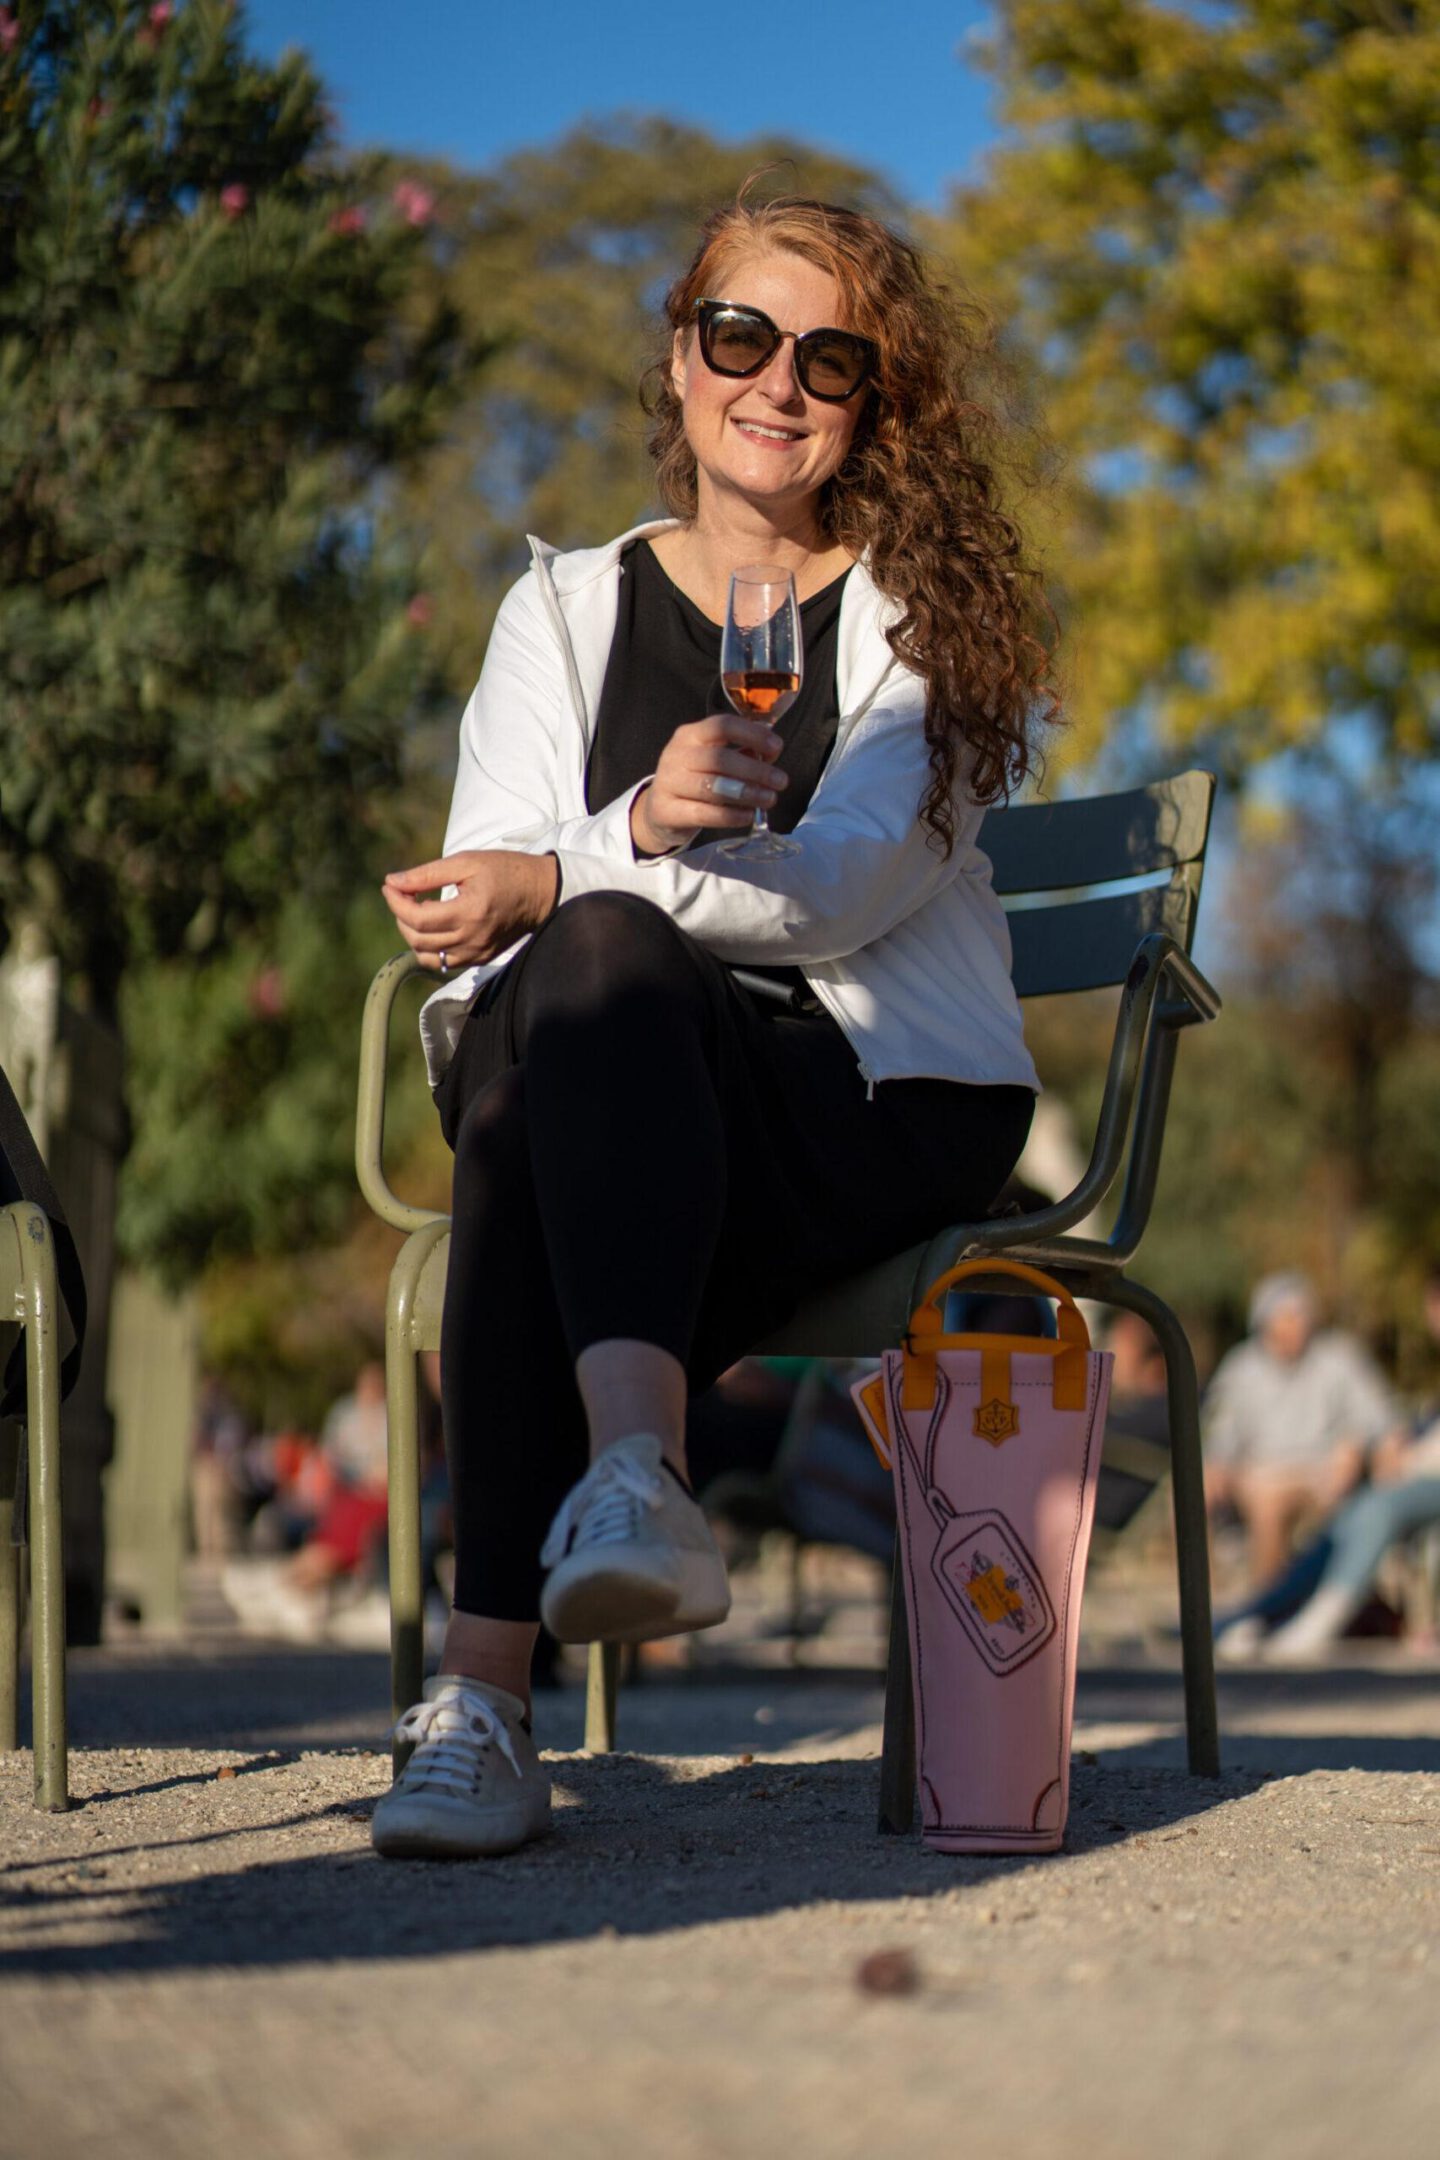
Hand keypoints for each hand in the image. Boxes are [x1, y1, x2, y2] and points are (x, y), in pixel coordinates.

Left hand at [382, 850, 558, 970]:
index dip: (396, 902)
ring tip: (417, 911)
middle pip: (418, 939)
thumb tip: (393, 881)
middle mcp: (472, 938)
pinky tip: (433, 925)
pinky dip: (430, 946)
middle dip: (400, 916)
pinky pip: (444, 962)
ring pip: (427, 956)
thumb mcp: (467, 862)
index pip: (417, 918)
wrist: (540, 893)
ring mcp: (477, 953)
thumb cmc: (505, 870)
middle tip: (402, 895)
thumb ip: (428, 874)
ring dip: (412, 934)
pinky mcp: (480, 959)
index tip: (390, 885)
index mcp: (470, 911)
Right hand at [631, 714, 787, 855]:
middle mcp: (676, 755)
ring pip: (712, 787)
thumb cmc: (696, 779)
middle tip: (781, 782)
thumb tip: (772, 751)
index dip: (752, 734)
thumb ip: (742, 752)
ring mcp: (668, 783)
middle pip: (719, 758)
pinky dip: (730, 816)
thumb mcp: (714, 758)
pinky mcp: (666, 811)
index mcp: (690, 735)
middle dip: (755, 770)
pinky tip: (748, 816)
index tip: (777, 748)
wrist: (659, 810)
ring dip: (747, 793)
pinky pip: (703, 813)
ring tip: (769, 800)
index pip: (721, 726)